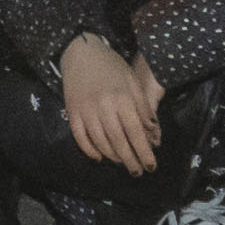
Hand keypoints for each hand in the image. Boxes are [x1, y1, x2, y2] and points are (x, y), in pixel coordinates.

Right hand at [58, 32, 164, 175]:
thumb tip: (152, 131)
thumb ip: (142, 106)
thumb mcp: (132, 81)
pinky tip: (99, 157)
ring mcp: (85, 110)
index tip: (151, 166)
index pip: (136, 131)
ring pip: (100, 142)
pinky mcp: (72, 112)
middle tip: (138, 172)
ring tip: (122, 162)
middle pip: (119, 141)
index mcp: (122, 98)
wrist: (81, 52)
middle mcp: (103, 107)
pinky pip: (80, 137)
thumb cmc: (111, 66)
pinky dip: (89, 150)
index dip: (144, 151)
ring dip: (112, 156)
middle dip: (130, 160)